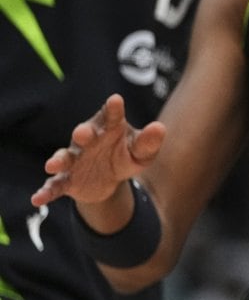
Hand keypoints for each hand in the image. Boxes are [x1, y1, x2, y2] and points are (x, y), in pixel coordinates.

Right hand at [30, 94, 164, 212]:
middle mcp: (87, 140)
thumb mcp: (141, 152)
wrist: (110, 181)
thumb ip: (149, 142)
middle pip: (83, 134)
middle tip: (82, 133)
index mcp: (108, 127)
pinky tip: (38, 199)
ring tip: (52, 165)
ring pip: (64, 158)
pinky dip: (46, 191)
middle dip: (82, 133)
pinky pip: (55, 185)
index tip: (116, 100)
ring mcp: (75, 159)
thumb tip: (160, 128)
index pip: (111, 116)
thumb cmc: (126, 156)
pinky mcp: (67, 179)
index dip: (113, 109)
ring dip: (59, 161)